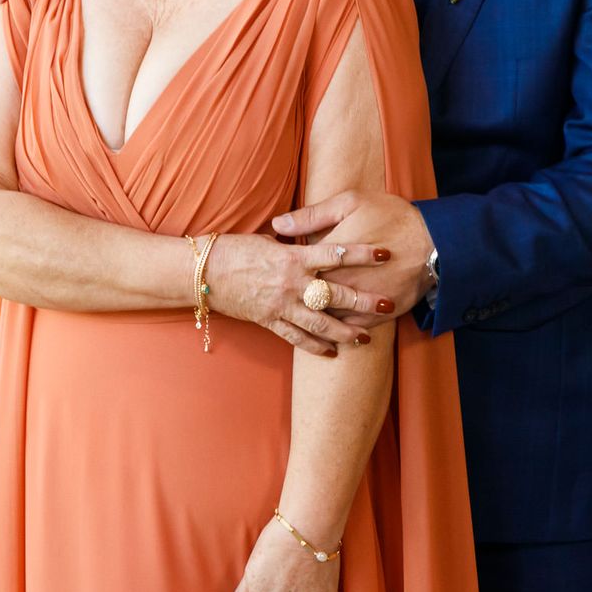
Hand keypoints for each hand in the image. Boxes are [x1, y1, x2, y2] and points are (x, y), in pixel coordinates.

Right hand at [204, 234, 394, 356]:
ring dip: (345, 332)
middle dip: (363, 302)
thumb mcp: (269, 241)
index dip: (362, 253)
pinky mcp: (269, 321)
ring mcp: (281, 306)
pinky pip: (296, 337)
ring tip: (365, 338)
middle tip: (387, 305)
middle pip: (335, 295)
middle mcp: (292, 284)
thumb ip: (295, 244)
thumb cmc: (235, 249)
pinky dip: (314, 346)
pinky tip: (331, 352)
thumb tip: (314, 240)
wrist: (203, 272)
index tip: (385, 253)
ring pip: (320, 323)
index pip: (336, 254)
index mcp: (293, 258)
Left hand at [272, 190, 433, 318]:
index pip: (296, 270)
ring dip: (313, 324)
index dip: (284, 271)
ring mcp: (360, 303)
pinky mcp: (379, 315)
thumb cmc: (392, 216)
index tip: (275, 271)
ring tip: (296, 324)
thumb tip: (278, 223)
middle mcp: (340, 284)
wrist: (434, 242)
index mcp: (328, 257)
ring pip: (328, 320)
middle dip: (291, 301)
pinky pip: (353, 329)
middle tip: (275, 301)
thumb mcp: (350, 203)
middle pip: (307, 299)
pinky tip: (331, 338)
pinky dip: (341, 333)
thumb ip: (312, 215)